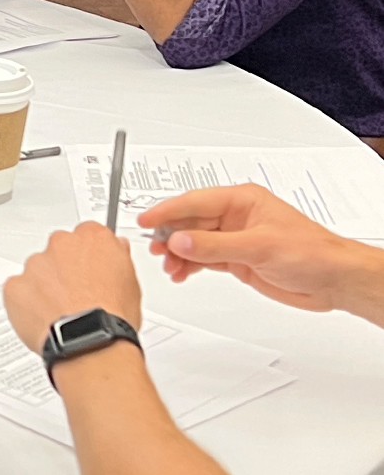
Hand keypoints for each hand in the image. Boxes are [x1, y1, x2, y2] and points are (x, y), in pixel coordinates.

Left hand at [2, 223, 142, 350]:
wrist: (89, 340)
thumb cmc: (112, 316)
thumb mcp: (131, 283)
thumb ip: (119, 258)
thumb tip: (117, 249)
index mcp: (91, 238)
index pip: (87, 235)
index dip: (89, 256)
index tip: (90, 269)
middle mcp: (60, 245)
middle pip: (59, 251)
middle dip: (64, 270)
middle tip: (76, 296)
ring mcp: (35, 264)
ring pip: (37, 271)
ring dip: (45, 286)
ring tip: (62, 312)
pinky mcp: (15, 284)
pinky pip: (18, 290)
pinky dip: (27, 303)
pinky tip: (45, 318)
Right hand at [143, 183, 383, 314]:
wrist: (335, 280)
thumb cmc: (312, 253)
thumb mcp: (259, 246)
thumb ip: (214, 245)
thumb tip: (179, 240)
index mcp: (241, 200)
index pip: (194, 202)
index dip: (167, 211)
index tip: (146, 220)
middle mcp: (235, 217)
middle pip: (189, 222)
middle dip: (170, 236)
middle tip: (155, 250)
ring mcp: (235, 238)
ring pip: (193, 242)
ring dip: (178, 254)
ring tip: (170, 266)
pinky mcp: (237, 259)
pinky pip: (203, 258)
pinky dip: (190, 265)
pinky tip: (182, 272)